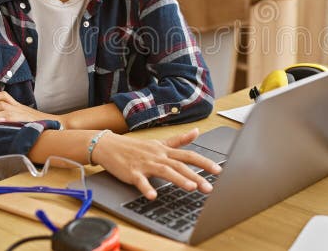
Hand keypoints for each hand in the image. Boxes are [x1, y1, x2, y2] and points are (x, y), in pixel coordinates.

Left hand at [0, 92, 60, 124]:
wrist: (57, 126)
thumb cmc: (38, 125)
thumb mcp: (24, 119)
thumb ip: (11, 118)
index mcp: (18, 105)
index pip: (2, 95)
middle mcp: (19, 107)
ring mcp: (23, 113)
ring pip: (2, 109)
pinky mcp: (28, 120)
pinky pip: (15, 117)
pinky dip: (5, 118)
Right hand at [92, 128, 222, 199]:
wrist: (109, 145)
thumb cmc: (135, 147)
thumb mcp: (159, 142)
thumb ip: (179, 140)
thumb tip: (197, 132)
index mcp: (165, 150)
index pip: (189, 155)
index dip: (204, 162)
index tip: (218, 170)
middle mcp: (158, 156)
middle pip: (180, 165)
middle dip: (196, 176)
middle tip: (209, 188)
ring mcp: (145, 163)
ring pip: (164, 171)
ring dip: (178, 179)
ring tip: (191, 188)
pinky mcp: (132, 172)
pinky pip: (140, 181)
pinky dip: (146, 188)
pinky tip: (153, 196)